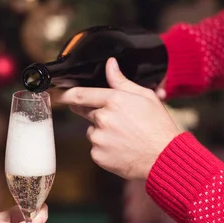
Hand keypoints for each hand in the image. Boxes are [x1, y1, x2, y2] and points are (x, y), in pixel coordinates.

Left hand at [53, 58, 181, 179]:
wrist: (164, 158)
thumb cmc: (158, 127)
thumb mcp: (144, 97)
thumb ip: (122, 81)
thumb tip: (110, 64)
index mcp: (114, 100)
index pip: (80, 94)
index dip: (67, 94)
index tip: (59, 94)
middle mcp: (103, 118)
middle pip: (86, 112)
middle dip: (95, 114)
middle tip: (116, 121)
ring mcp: (99, 138)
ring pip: (92, 131)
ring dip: (102, 132)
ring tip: (124, 137)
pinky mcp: (98, 156)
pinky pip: (95, 148)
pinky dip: (105, 148)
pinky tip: (122, 148)